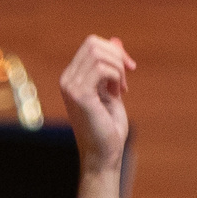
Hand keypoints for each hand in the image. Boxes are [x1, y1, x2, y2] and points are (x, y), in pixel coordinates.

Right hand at [58, 35, 135, 197]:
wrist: (104, 155)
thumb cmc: (108, 128)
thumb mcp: (112, 91)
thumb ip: (111, 68)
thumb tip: (116, 41)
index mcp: (72, 77)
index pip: (91, 45)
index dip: (114, 50)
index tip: (129, 68)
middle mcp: (67, 80)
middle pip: (93, 44)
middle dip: (117, 56)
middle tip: (128, 76)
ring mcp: (70, 86)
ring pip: (98, 53)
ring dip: (118, 68)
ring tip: (122, 89)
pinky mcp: (79, 95)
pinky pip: (102, 68)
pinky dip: (116, 76)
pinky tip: (118, 93)